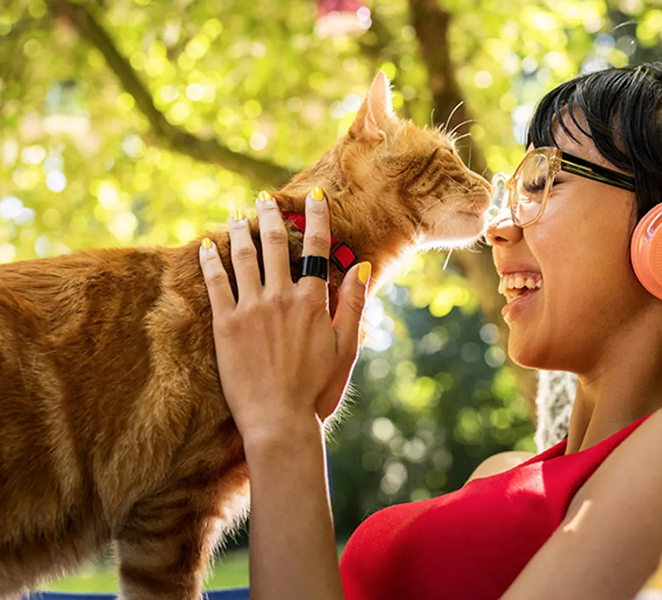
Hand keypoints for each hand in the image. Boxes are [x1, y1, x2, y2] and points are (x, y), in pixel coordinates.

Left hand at [198, 188, 370, 447]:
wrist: (280, 420)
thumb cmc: (318, 389)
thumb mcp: (346, 348)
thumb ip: (354, 305)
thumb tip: (363, 268)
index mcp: (313, 301)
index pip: (317, 249)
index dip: (317, 219)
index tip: (313, 198)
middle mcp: (281, 297)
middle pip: (276, 244)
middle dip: (271, 216)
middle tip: (264, 198)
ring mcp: (251, 309)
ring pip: (244, 257)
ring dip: (239, 231)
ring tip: (236, 214)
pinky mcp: (225, 325)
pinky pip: (216, 283)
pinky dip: (211, 261)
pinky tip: (207, 246)